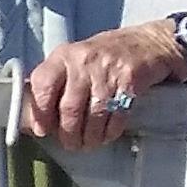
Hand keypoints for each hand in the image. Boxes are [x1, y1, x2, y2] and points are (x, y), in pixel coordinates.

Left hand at [22, 21, 180, 148]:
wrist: (150, 42)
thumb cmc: (105, 55)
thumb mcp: (75, 59)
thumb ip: (56, 83)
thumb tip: (36, 117)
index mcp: (64, 56)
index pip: (43, 84)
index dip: (40, 112)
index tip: (42, 130)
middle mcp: (83, 62)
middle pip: (69, 107)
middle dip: (68, 133)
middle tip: (70, 144)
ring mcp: (108, 72)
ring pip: (93, 115)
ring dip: (89, 136)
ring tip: (87, 144)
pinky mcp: (130, 82)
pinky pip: (117, 114)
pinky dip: (110, 130)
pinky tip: (106, 135)